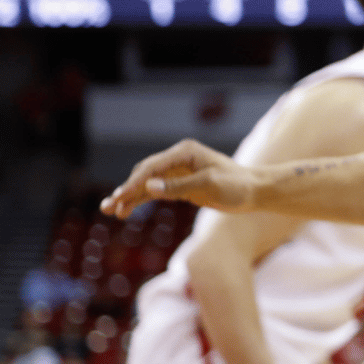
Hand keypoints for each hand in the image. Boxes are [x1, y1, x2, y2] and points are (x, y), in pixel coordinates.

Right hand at [101, 139, 259, 218]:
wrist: (254, 191)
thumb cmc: (236, 185)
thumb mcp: (209, 186)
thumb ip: (178, 187)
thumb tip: (148, 187)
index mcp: (185, 152)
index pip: (153, 167)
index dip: (134, 183)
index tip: (119, 197)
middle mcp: (179, 158)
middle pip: (145, 173)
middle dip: (126, 190)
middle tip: (109, 207)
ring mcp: (178, 171)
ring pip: (147, 184)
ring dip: (129, 197)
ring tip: (110, 211)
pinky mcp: (180, 184)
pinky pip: (155, 192)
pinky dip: (141, 201)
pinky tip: (126, 212)